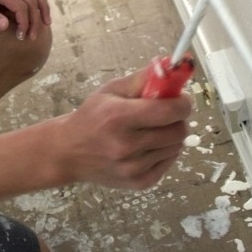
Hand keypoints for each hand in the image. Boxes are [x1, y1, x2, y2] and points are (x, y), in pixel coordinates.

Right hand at [56, 69, 191, 188]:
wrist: (69, 152)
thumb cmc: (92, 116)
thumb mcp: (111, 90)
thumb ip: (142, 79)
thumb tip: (171, 69)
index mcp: (118, 117)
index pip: (168, 112)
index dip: (182, 104)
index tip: (182, 99)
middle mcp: (127, 145)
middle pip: (177, 131)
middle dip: (178, 119)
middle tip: (167, 114)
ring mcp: (134, 168)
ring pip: (176, 147)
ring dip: (171, 135)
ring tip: (153, 130)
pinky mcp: (139, 183)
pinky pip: (170, 162)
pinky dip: (165, 151)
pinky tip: (149, 146)